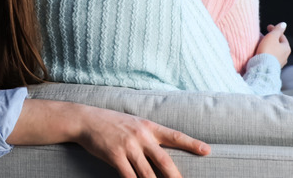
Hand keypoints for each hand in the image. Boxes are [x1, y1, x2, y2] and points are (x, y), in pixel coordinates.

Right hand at [8, 99, 209, 177]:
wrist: (85, 119)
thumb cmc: (110, 123)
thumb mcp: (133, 123)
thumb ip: (147, 135)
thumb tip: (162, 150)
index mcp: (148, 127)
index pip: (174, 136)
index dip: (191, 143)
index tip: (206, 150)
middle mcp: (141, 136)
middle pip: (164, 161)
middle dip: (176, 177)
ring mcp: (128, 146)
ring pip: (147, 174)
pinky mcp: (114, 155)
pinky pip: (128, 176)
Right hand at [256, 22, 290, 66]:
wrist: (262, 67)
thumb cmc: (268, 51)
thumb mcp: (272, 37)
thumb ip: (277, 30)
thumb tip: (283, 24)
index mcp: (286, 48)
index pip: (282, 36)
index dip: (275, 30)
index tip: (268, 26)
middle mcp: (285, 56)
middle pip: (278, 44)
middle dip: (271, 39)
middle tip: (263, 35)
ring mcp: (278, 63)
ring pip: (273, 51)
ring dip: (268, 46)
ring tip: (260, 43)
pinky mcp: (271, 67)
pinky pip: (269, 57)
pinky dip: (266, 53)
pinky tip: (260, 52)